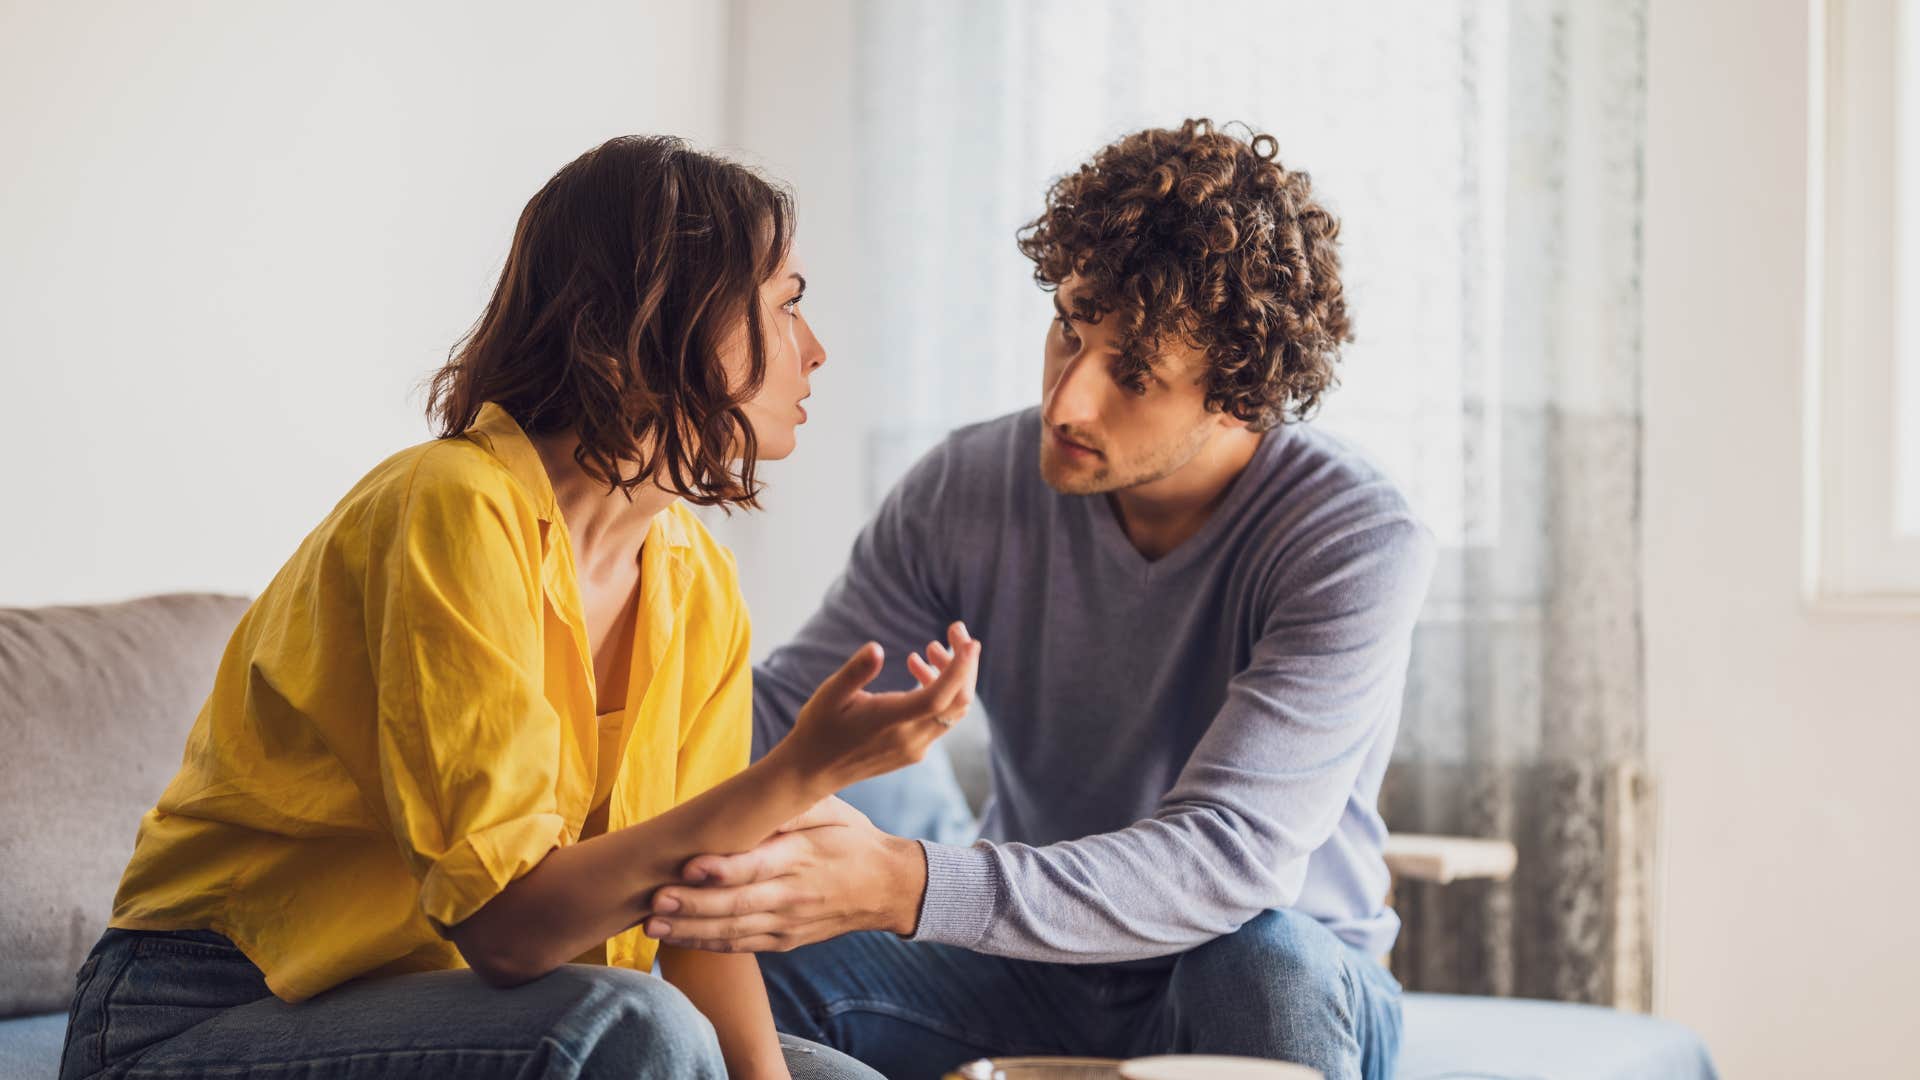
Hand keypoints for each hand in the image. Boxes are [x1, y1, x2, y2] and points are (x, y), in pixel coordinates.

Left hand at [643, 796, 926, 951]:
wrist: (886, 887)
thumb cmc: (851, 838)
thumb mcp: (830, 810)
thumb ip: (792, 806)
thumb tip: (755, 797)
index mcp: (802, 857)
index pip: (758, 866)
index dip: (722, 869)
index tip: (689, 866)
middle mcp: (793, 895)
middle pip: (737, 904)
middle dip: (693, 904)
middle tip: (654, 900)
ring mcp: (788, 923)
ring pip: (733, 931)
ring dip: (690, 929)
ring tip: (651, 925)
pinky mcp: (784, 940)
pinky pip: (741, 945)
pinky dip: (707, 944)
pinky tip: (675, 938)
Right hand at [780, 622, 979, 790]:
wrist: (812, 772)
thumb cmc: (818, 729)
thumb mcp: (829, 695)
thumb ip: (855, 671)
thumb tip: (877, 648)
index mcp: (890, 722)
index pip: (939, 696)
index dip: (960, 669)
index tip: (969, 641)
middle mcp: (910, 739)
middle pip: (958, 702)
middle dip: (964, 664)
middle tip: (955, 630)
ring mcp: (915, 748)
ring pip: (952, 710)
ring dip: (953, 677)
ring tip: (929, 648)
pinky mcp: (914, 750)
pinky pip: (940, 719)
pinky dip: (940, 692)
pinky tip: (918, 670)